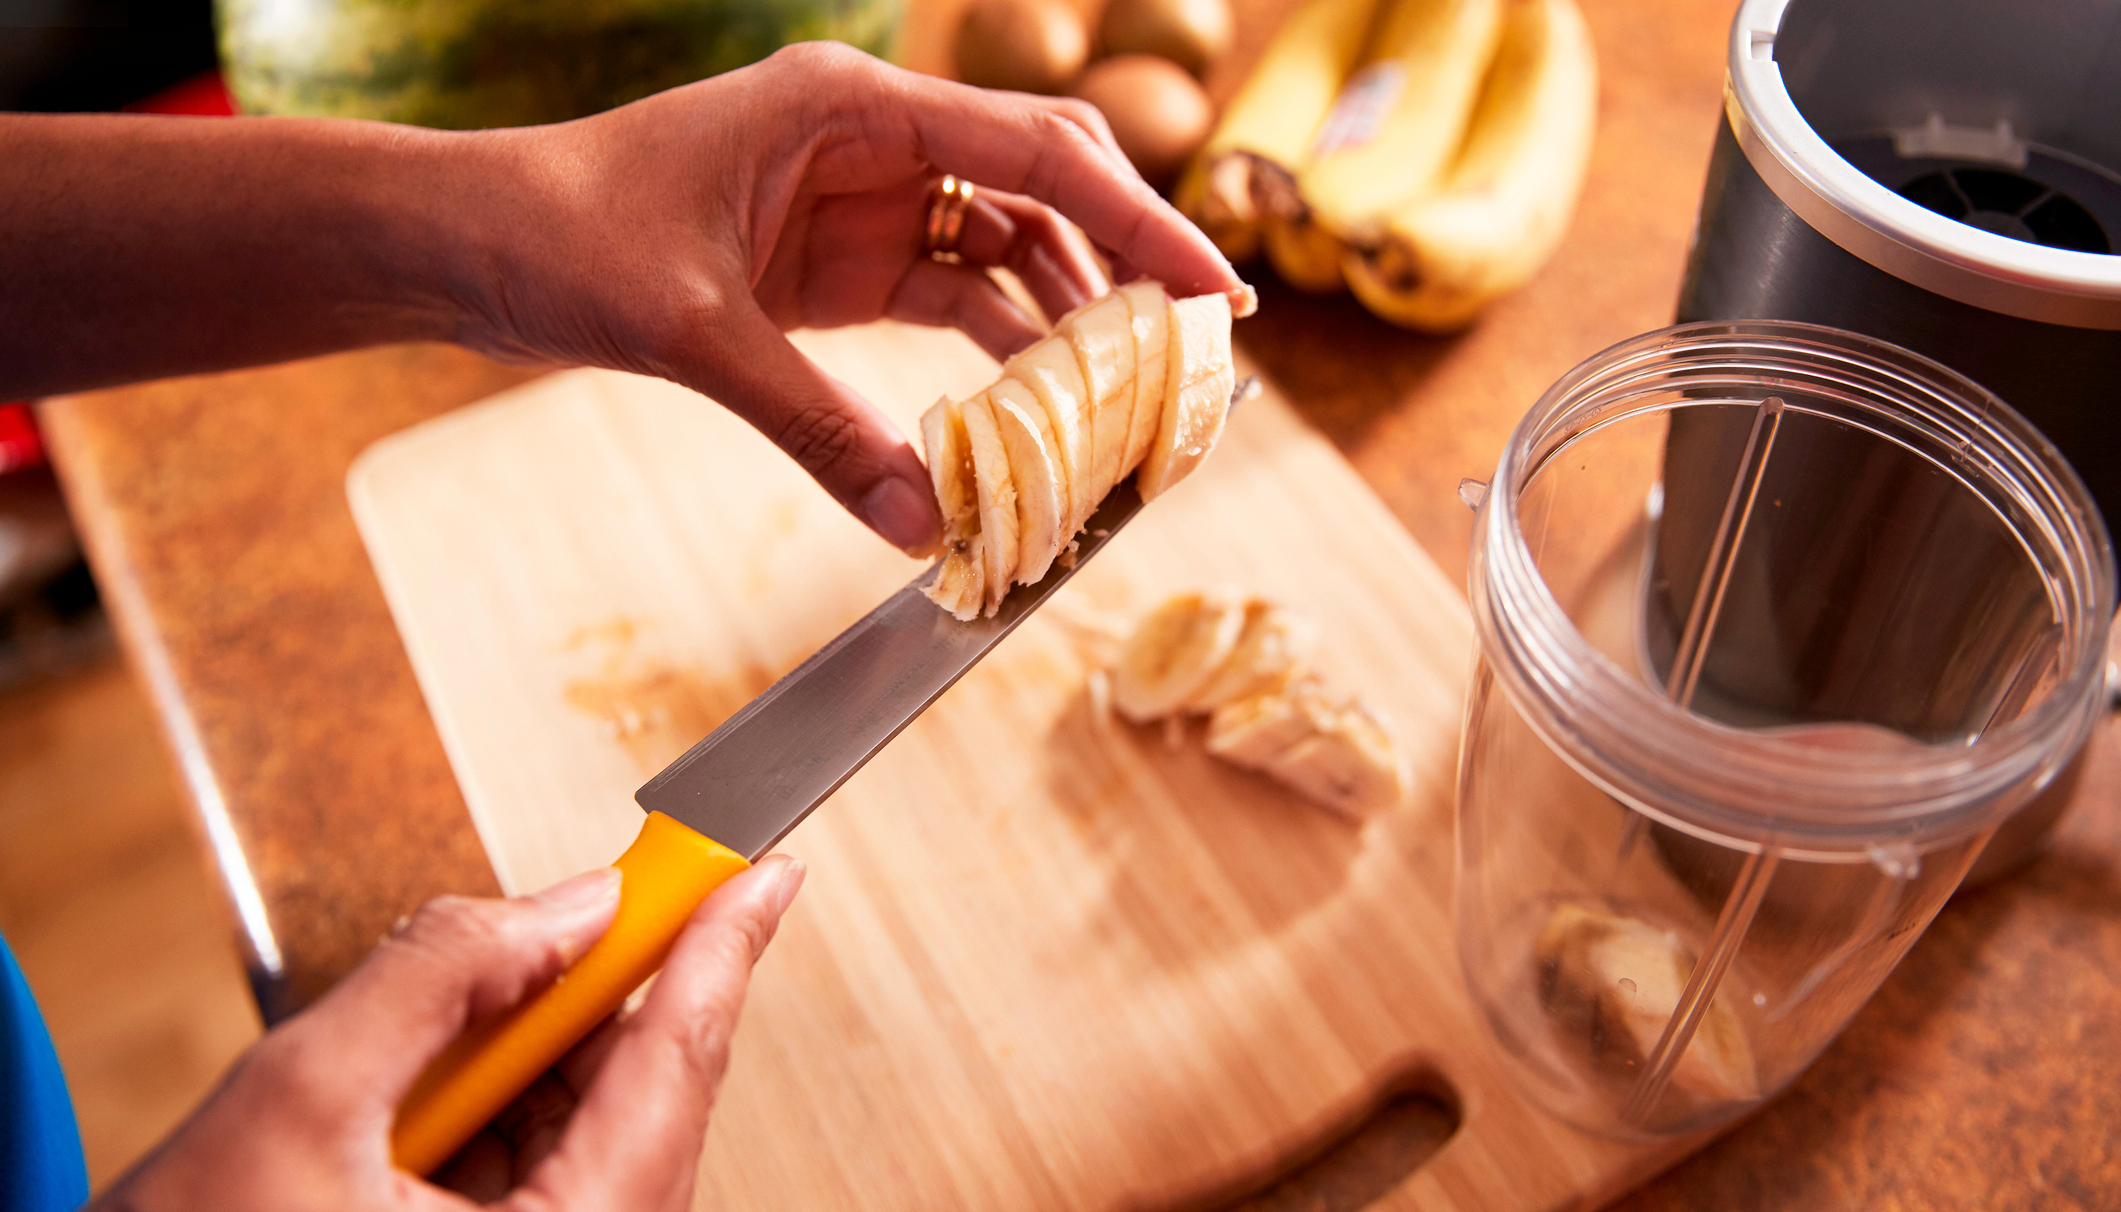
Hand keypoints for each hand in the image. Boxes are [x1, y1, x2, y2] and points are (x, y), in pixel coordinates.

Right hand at [91, 856, 804, 1211]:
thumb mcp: (301, 1096)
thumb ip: (440, 977)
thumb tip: (564, 904)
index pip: (676, 1071)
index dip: (720, 953)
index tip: (762, 874)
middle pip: (643, 1100)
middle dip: (600, 994)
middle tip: (600, 906)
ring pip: (595, 1130)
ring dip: (544, 1049)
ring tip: (469, 1015)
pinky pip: (548, 1168)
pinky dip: (511, 1104)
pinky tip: (452, 1077)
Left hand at [458, 43, 1251, 554]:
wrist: (471, 247)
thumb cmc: (563, 242)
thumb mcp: (695, 336)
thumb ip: (817, 428)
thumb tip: (922, 524)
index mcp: (848, 105)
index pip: (1033, 151)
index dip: (1137, 219)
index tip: (1213, 287)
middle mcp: (872, 138)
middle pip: (1042, 183)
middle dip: (1126, 257)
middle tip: (1203, 342)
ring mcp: (861, 198)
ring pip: (1008, 244)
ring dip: (1071, 313)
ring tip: (1136, 393)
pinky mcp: (839, 261)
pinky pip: (952, 296)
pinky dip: (1002, 348)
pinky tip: (1046, 405)